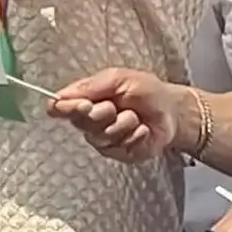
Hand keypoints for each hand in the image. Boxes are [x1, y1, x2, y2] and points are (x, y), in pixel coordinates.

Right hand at [48, 68, 184, 163]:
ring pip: (101, 137)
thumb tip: (61, 96)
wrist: (171, 111)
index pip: (59, 107)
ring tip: (135, 116)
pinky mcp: (118, 153)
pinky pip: (119, 148)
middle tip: (116, 106)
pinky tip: (142, 130)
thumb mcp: (119, 78)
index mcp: (85, 98)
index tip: (84, 105)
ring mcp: (103, 139)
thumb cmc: (146, 90)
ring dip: (122, 124)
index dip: (66, 108)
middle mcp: (90, 120)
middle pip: (80, 123)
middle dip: (102, 113)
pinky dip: (135, 136)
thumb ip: (91, 86)